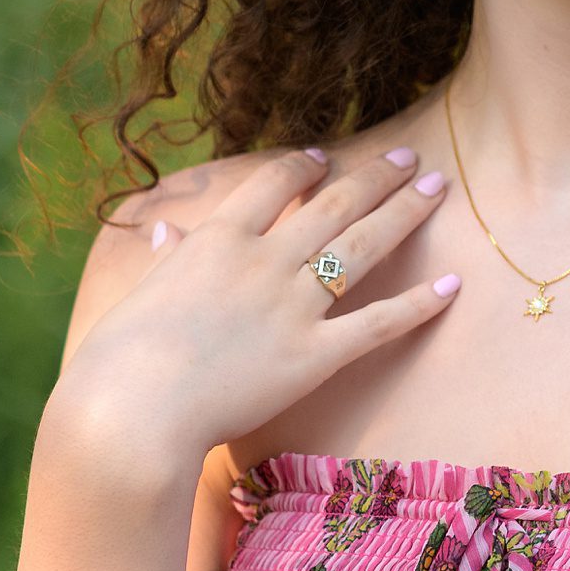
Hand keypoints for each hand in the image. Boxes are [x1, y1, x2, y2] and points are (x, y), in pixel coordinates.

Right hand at [56, 146, 457, 464]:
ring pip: (364, 245)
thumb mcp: (136, 292)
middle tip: (409, 157)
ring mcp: (293, 306)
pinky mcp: (314, 355)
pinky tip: (452, 285)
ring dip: (405, 212)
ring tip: (436, 187)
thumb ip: (164, 257)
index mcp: (216, 240)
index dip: (305, 167)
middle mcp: (264, 260)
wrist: (132, 412)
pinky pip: (378, 323)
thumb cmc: (118, 360)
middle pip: (334, 204)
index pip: (273, 184)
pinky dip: (418, 304)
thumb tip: (164, 228)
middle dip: (377, 177)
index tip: (325, 158)